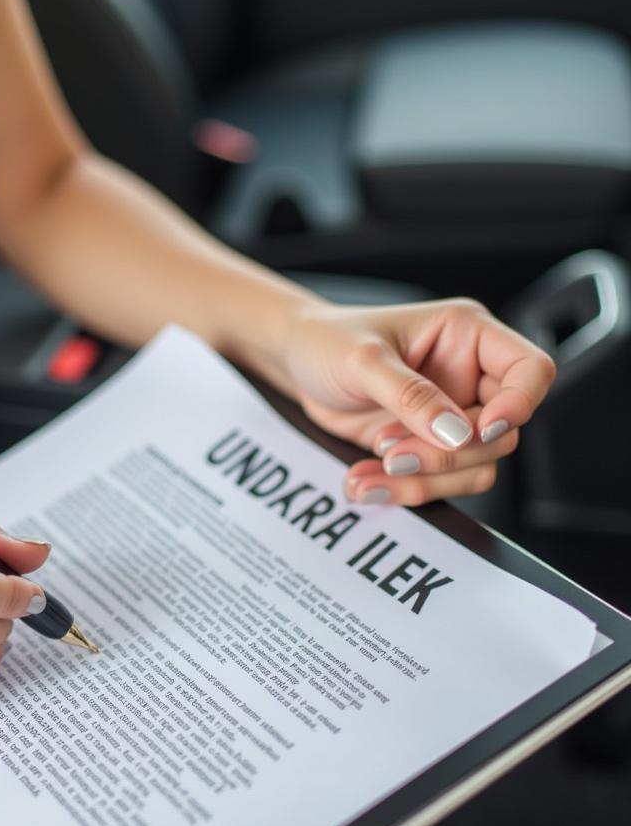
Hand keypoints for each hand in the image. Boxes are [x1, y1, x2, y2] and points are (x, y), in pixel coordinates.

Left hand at [237, 296, 555, 505]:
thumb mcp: (363, 361)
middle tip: (391, 452)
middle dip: (446, 455)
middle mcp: (468, 378)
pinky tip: (363, 481)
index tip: (478, 430)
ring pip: (472, 468)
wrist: (295, 364)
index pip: (530, 370)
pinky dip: (401, 489)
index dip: (518, 405)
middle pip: (500, 435)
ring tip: (368, 474)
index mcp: (468, 336)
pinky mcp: (424, 447)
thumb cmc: (328, 341)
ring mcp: (448, 416)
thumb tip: (455, 433)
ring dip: (422, 481)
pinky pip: (435, 482)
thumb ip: (410, 396)